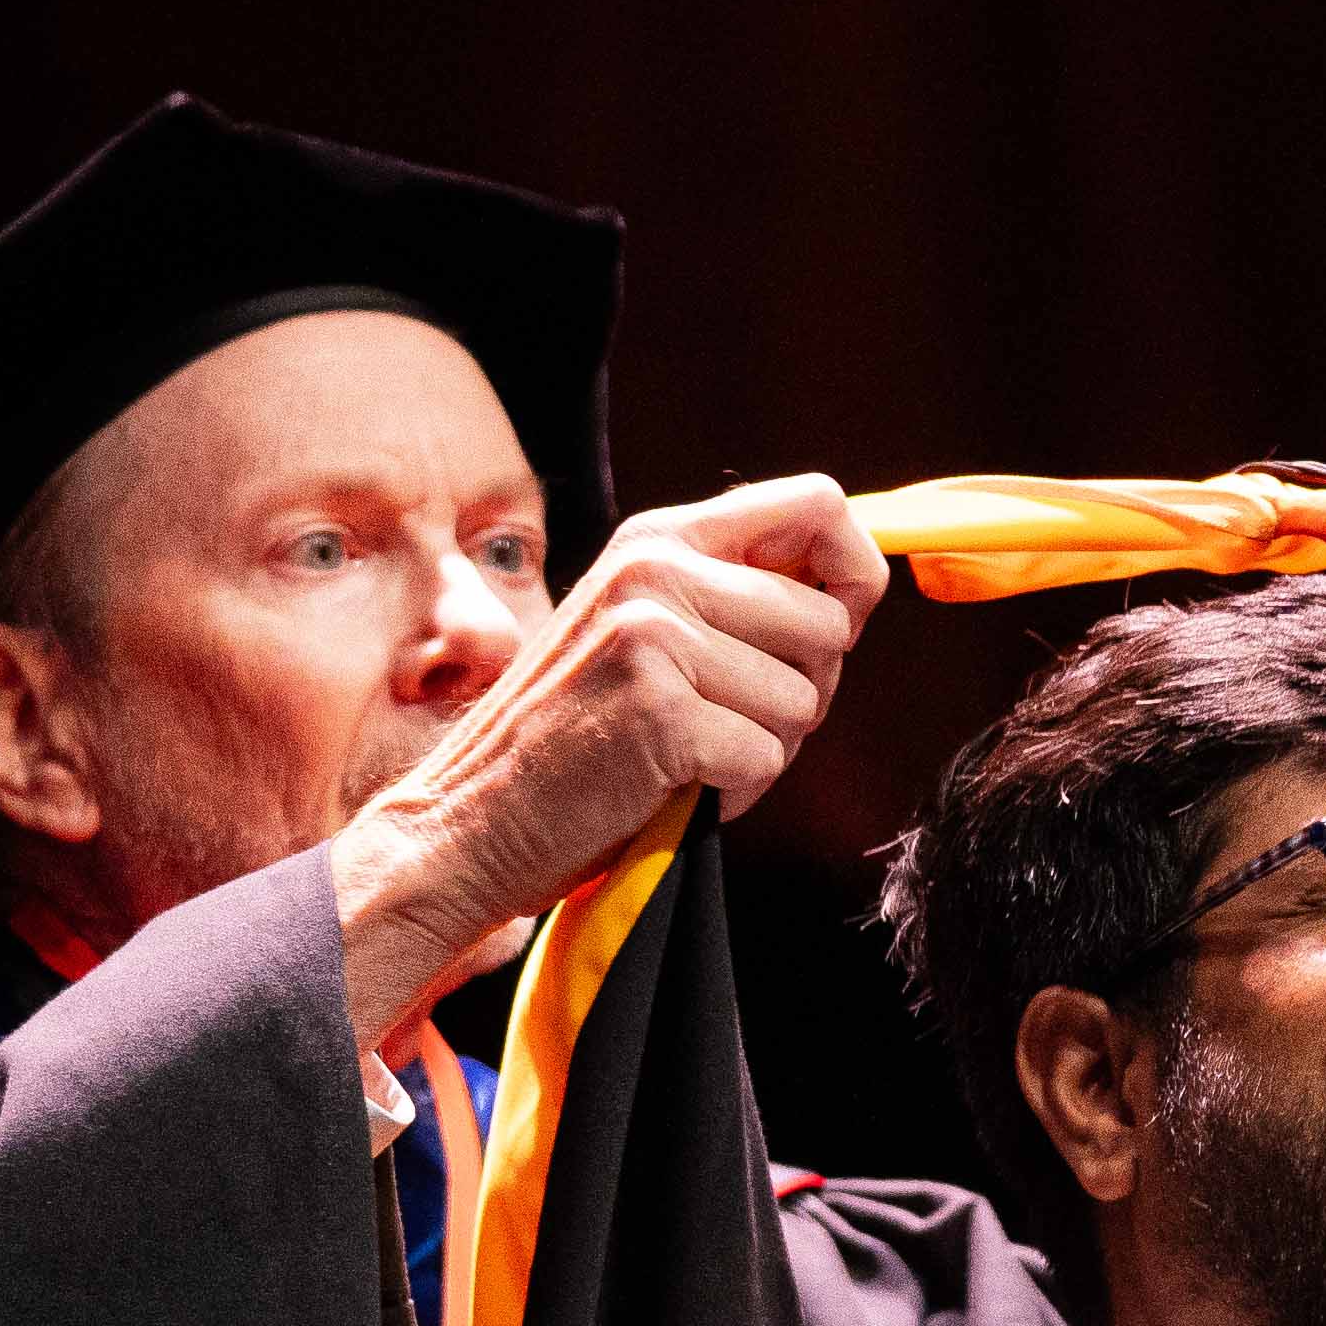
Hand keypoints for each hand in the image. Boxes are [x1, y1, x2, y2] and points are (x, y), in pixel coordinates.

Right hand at [329, 473, 888, 1051]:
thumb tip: (850, 595)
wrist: (471, 820)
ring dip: (764, 750)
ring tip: (684, 756)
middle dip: (802, 692)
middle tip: (723, 722)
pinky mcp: (661, 710)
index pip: (820, 505)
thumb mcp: (642, 632)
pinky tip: (672, 787)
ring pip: (806, 701)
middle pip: (830, 624)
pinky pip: (767, 758)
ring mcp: (656, 634)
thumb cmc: (574, 740)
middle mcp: (658, 568)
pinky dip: (736, 792)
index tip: (836, 631)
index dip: (854, 574)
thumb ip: (731, 599)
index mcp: (661, 538)